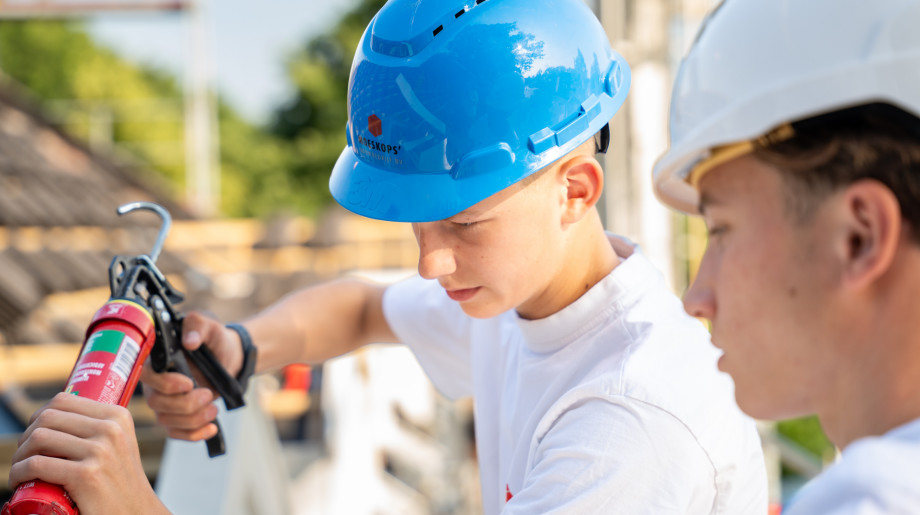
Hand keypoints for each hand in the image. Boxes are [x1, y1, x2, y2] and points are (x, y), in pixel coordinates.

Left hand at [9, 393, 168, 514]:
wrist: (137, 513)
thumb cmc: (119, 483)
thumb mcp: (118, 445)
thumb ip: (98, 427)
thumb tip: (54, 415)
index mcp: (117, 416)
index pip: (63, 400)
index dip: (39, 416)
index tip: (34, 436)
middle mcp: (111, 429)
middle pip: (47, 418)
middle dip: (26, 437)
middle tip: (26, 456)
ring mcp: (100, 451)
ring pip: (38, 438)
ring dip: (20, 456)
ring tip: (22, 470)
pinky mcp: (86, 475)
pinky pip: (36, 464)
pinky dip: (19, 472)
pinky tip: (20, 481)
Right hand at [139, 311, 242, 441]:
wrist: (229, 357)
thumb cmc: (214, 340)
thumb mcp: (210, 326)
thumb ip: (197, 325)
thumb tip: (190, 340)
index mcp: (158, 362)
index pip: (147, 377)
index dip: (167, 384)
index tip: (190, 383)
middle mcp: (155, 384)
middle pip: (157, 404)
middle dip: (186, 404)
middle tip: (208, 394)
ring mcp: (165, 403)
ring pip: (168, 421)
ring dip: (194, 419)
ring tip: (214, 408)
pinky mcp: (177, 417)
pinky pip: (177, 433)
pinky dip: (194, 434)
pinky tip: (212, 428)